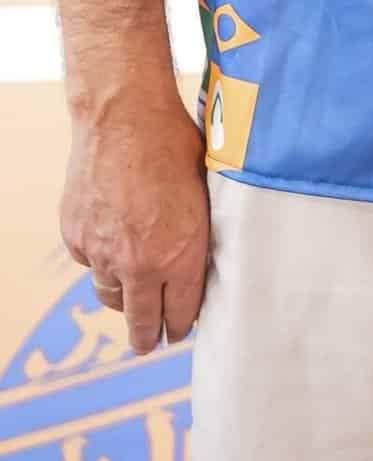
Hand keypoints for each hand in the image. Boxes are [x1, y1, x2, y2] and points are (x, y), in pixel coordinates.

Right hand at [60, 83, 210, 354]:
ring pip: (111, 294)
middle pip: (140, 322)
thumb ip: (201, 234)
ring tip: (131, 296)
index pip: (181, 314)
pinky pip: (90, 263)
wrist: (124, 116)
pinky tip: (112, 242)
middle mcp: (139, 264)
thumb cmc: (177, 145)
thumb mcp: (207, 193)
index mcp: (180, 256)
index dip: (181, 326)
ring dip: (123, 297)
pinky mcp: (76, 237)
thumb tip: (206, 260)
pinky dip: (100, 259)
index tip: (179, 333)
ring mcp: (102, 253)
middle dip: (146, 337)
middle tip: (148, 344)